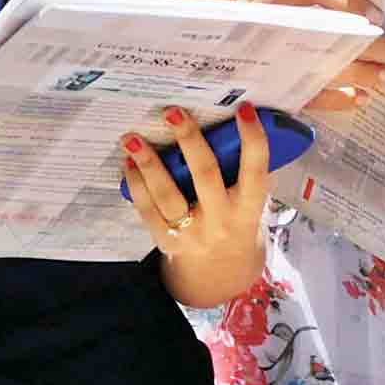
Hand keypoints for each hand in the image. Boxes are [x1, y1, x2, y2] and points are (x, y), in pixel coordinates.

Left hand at [124, 103, 269, 306]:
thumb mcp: (251, 206)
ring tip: (132, 138)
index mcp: (248, 210)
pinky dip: (136, 184)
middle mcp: (221, 221)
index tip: (243, 108)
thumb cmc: (236, 224)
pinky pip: (147, 210)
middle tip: (173, 112)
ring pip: (167, 195)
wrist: (221, 276)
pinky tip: (128, 163)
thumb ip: (244, 175)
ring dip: (148, 163)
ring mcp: (192, 233)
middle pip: (205, 175)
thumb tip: (233, 125)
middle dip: (189, 140)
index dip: (252, 140)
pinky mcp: (167, 241)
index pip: (255, 172)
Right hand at [240, 0, 384, 110]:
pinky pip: (307, 98)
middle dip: (365, 46)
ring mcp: (271, 58)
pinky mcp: (273, 86)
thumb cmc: (264, 4)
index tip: (381, 16)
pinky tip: (360, 99)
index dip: (350, 1)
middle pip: (324, 34)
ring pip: (320, 68)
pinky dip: (335, 101)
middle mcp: (269, 24)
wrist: (220, 41)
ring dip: (359, 76)